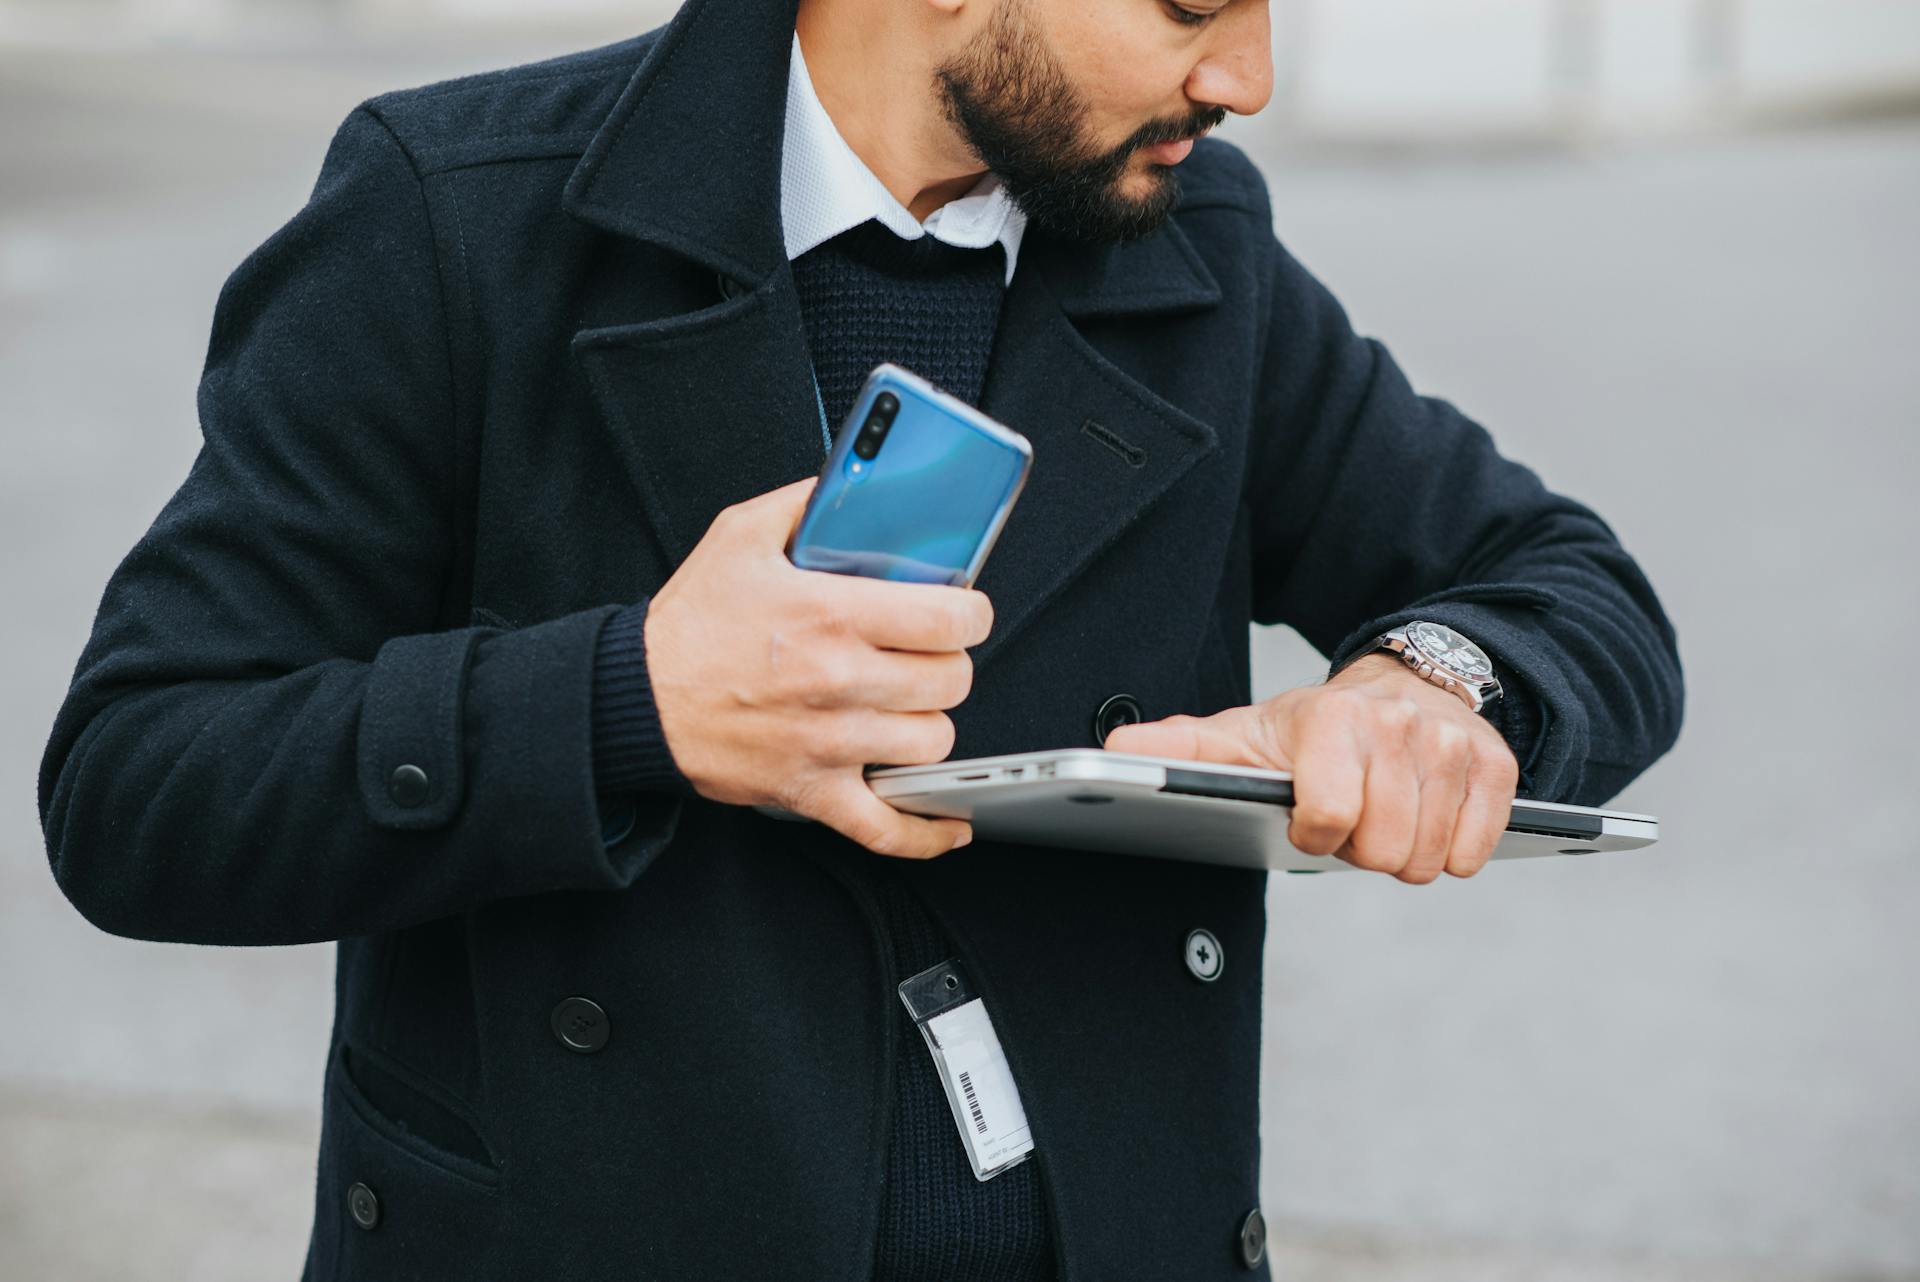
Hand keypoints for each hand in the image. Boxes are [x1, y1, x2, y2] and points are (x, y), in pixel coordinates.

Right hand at [645, 478, 991, 859]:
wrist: (635, 697)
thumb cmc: (690, 623)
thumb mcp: (741, 536)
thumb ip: (805, 504)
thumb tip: (855, 482)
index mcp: (830, 614)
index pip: (948, 618)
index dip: (971, 613)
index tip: (965, 610)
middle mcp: (838, 680)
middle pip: (950, 681)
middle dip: (949, 664)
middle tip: (930, 654)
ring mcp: (829, 742)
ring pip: (933, 744)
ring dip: (930, 724)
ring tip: (911, 706)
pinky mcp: (812, 789)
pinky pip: (886, 827)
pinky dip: (925, 832)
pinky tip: (949, 823)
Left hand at [1101, 654, 1518, 881]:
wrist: (1400, 686)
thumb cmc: (1310, 731)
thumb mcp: (1243, 737)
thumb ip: (1180, 750)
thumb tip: (1113, 751)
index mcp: (1330, 720)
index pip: (1328, 817)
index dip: (1315, 833)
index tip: (1309, 817)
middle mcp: (1397, 725)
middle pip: (1382, 850)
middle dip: (1361, 848)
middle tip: (1352, 815)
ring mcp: (1453, 746)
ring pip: (1427, 858)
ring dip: (1402, 850)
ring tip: (1384, 813)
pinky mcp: (1497, 766)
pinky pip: (1473, 850)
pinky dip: (1449, 849)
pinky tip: (1427, 817)